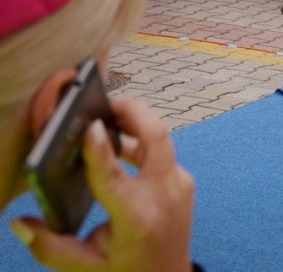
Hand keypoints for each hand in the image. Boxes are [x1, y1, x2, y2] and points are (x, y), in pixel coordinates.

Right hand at [9, 96, 193, 271]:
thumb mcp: (85, 267)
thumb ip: (50, 246)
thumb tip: (20, 223)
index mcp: (137, 219)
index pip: (114, 178)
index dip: (100, 150)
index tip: (90, 126)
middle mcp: (163, 197)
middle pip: (156, 137)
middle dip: (132, 112)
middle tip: (105, 105)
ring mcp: (179, 186)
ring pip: (162, 139)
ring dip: (137, 122)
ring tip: (109, 116)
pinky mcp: (184, 181)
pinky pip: (163, 153)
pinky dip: (143, 142)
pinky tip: (122, 140)